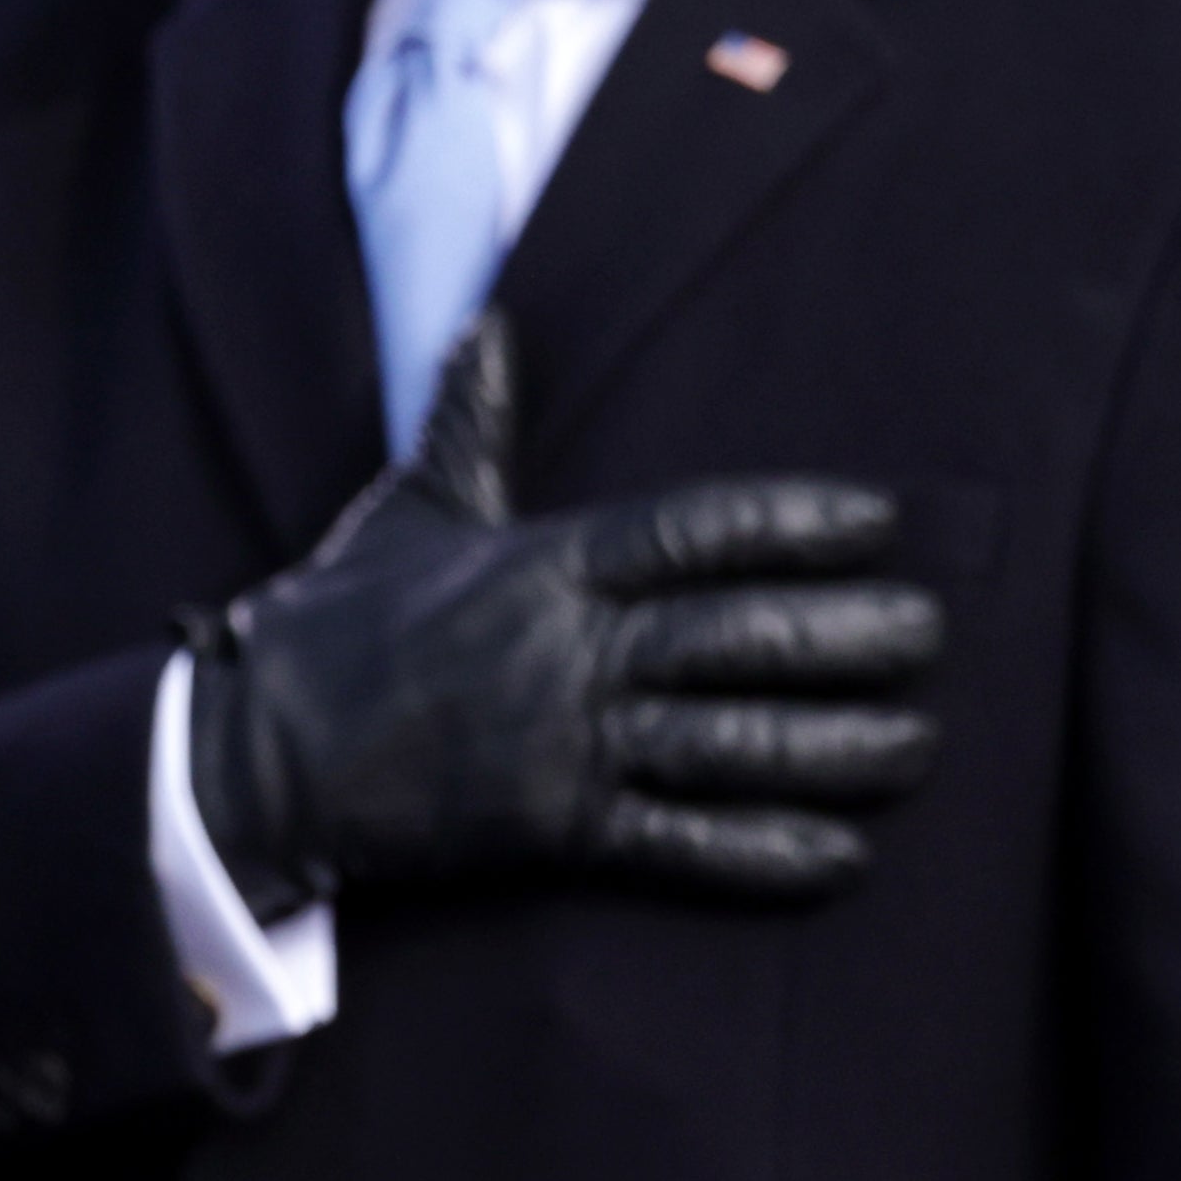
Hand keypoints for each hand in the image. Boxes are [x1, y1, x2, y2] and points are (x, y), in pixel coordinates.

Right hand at [184, 315, 942, 911]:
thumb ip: (471, 423)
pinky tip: (842, 857)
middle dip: (845, 637)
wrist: (252, 752)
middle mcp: (567, 649)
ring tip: (917, 746)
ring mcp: (563, 742)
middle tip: (929, 634)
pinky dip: (763, 853)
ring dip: (836, 747)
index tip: (875, 520)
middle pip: (738, 635)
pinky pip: (679, 843)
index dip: (794, 522)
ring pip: (729, 740)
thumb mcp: (407, 511)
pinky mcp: (551, 829)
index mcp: (546, 562)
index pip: (698, 530)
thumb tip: (490, 322)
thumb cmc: (332, 626)